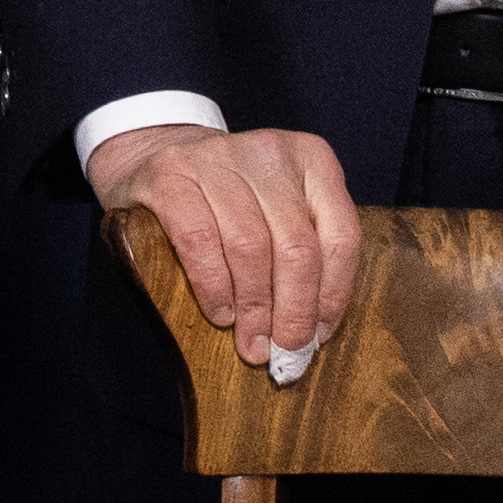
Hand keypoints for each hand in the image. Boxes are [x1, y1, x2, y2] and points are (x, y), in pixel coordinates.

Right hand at [85, 124, 359, 376]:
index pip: (340, 236)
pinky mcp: (172, 177)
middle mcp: (270, 153)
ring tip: (252, 342)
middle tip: (286, 350)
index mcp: (313, 159)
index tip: (318, 335)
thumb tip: (312, 332)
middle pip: (297, 246)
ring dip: (254, 307)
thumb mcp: (281, 207)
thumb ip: (303, 254)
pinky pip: (200, 243)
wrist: (161, 153)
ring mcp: (218, 160)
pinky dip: (214, 288)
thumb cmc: (233, 197)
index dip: (332, 295)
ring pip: (250, 247)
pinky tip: (220, 314)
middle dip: (294, 310)